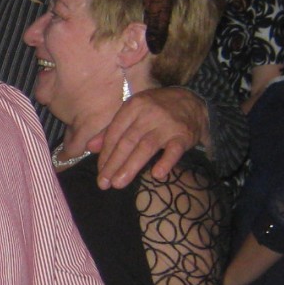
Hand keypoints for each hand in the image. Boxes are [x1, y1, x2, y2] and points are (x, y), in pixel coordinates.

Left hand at [86, 85, 207, 188]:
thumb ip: (112, 130)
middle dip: (113, 164)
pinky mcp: (183, 135)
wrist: (193, 101)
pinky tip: (157, 175)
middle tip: (104, 184)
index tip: (99, 172)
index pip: (115, 133)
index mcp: (133, 107)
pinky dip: (166, 162)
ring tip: (118, 184)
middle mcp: (148, 114)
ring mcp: (166, 124)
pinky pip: (174, 150)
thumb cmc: (157, 109)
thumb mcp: (133, 112)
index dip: (106, 154)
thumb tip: (90, 147)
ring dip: (130, 167)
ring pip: (145, 147)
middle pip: (127, 142)